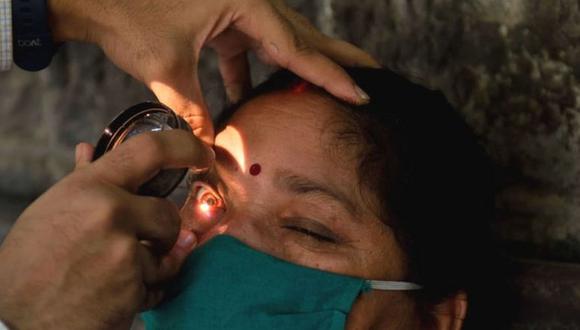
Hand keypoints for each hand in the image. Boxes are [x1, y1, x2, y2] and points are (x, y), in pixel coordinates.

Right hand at [0, 131, 212, 328]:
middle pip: (168, 213)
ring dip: (150, 264)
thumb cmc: (31, 263)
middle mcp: (111, 212)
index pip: (150, 150)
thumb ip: (83, 181)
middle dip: (160, 231)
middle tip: (135, 243)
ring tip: (109, 271)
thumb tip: (89, 150)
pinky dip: (142, 290)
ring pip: (167, 252)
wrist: (17, 319)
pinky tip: (110, 292)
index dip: (184, 147)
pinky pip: (158, 284)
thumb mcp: (52, 211)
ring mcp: (124, 251)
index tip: (201, 154)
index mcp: (89, 187)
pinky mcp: (133, 287)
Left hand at [48, 0, 378, 142]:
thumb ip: (195, 112)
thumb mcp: (167, 68)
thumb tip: (207, 154)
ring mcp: (236, 8)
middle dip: (337, 57)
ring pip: (280, 40)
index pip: (298, 47)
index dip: (330, 75)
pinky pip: (249, 48)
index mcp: (244, 4)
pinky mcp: (220, 19)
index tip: (361, 93)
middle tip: (374, 73)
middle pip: (303, 35)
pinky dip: (255, 71)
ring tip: (333, 81)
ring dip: (303, 64)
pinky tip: (254, 94)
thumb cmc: (127, 17)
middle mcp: (248, 1)